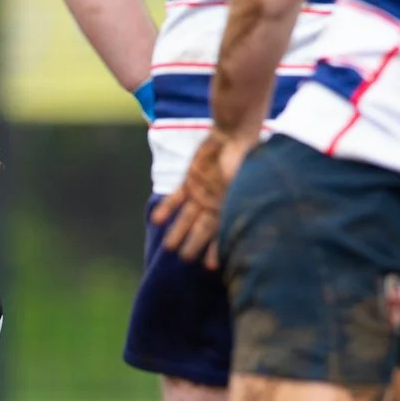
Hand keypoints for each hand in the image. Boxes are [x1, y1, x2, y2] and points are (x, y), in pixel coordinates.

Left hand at [147, 129, 245, 267]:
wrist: (233, 132)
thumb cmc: (243, 157)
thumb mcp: (243, 181)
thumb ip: (237, 200)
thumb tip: (234, 222)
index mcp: (230, 206)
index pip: (223, 233)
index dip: (217, 250)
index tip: (212, 267)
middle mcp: (214, 204)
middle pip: (202, 229)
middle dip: (194, 244)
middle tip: (185, 259)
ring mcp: (201, 193)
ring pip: (187, 217)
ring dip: (178, 231)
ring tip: (168, 247)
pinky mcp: (190, 181)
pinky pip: (176, 198)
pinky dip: (167, 208)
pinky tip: (156, 220)